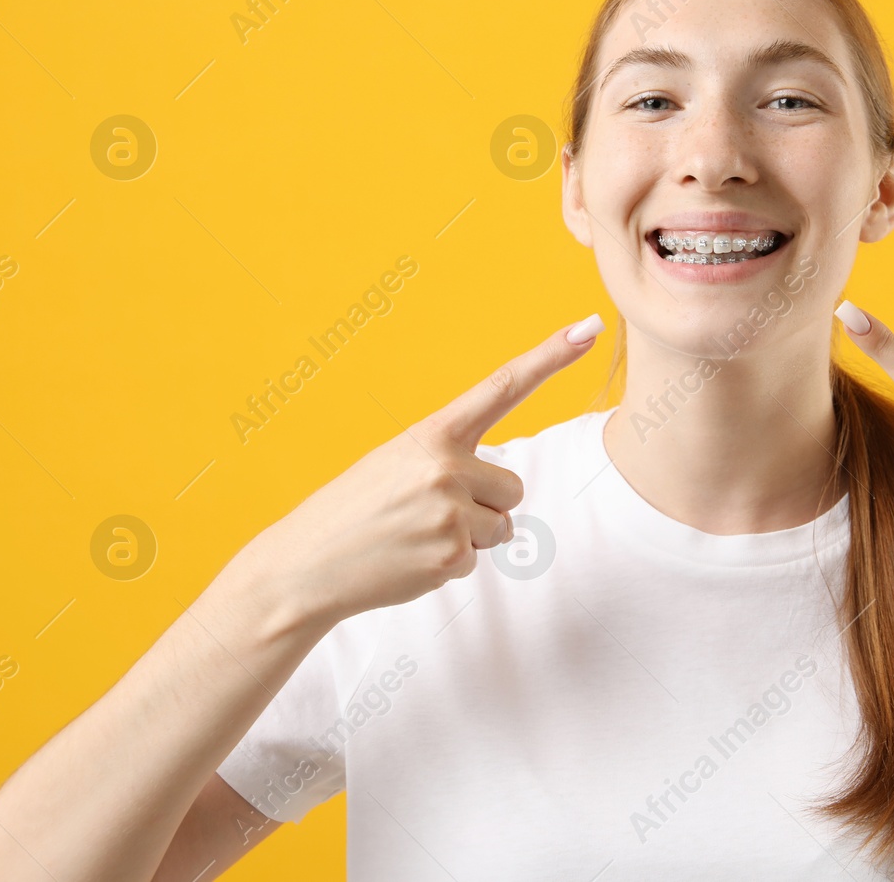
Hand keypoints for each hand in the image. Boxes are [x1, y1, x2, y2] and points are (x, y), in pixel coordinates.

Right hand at [249, 314, 603, 624]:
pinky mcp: (450, 556)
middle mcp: (446, 467)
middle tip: (428, 512)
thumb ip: (450, 458)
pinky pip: (477, 559)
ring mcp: (450, 513)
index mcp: (432, 434)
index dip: (550, 357)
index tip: (589, 327)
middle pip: (512, 487)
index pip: (502, 386)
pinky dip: (449, 563)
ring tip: (415, 534)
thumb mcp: (395, 461)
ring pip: (501, 527)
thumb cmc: (355, 509)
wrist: (304, 566)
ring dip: (469, 535)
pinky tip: (409, 559)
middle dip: (484, 505)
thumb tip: (502, 488)